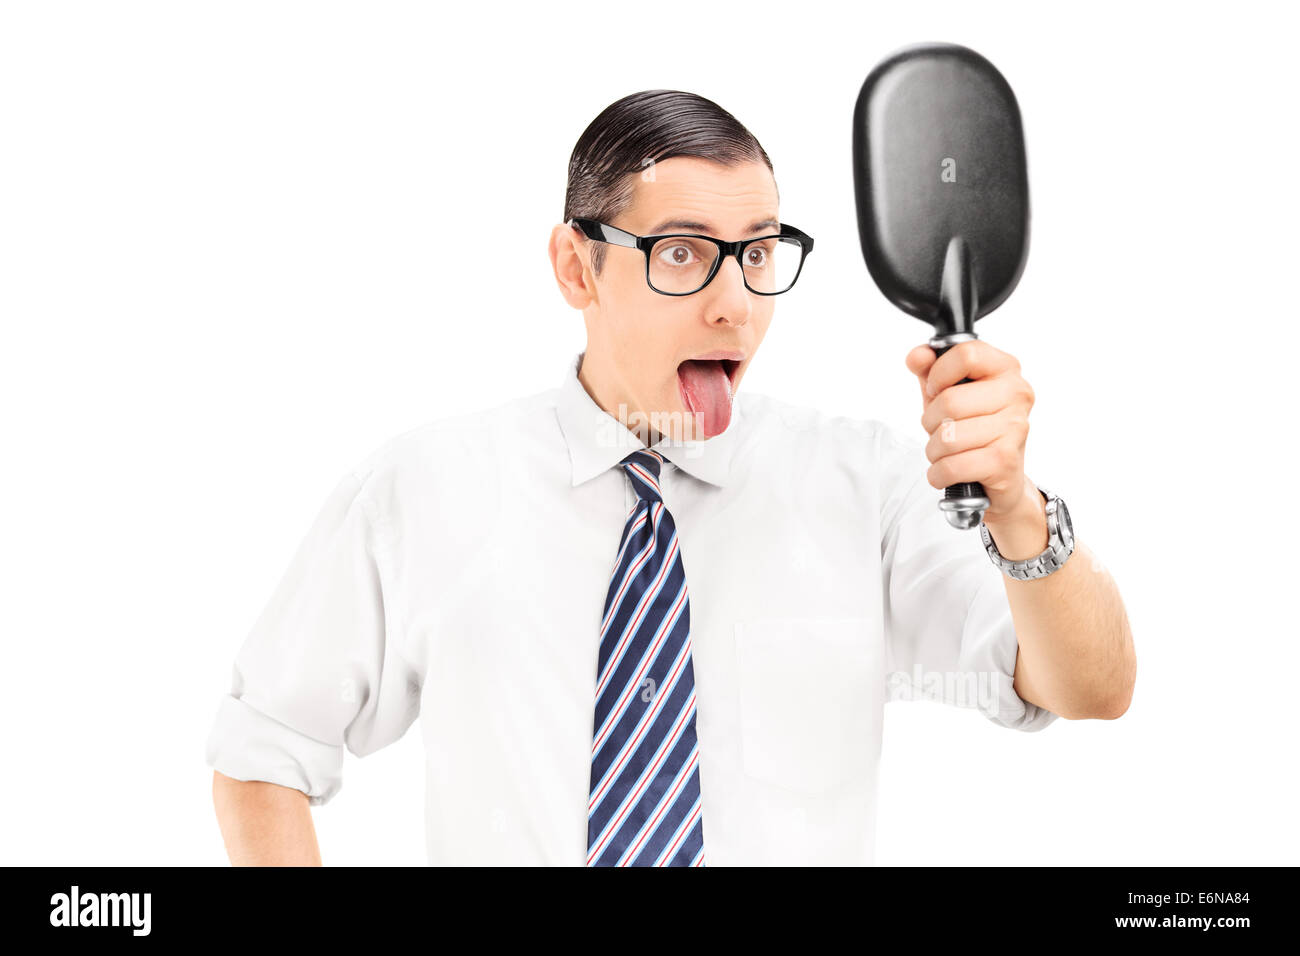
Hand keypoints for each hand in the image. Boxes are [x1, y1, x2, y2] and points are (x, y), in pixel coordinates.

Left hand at [905, 340, 1046, 541]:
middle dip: (931, 421)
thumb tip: (917, 356)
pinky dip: (939, 474)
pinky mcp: (1005, 462)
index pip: (966, 354)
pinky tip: (947, 472)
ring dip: (934, 451)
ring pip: (947, 437)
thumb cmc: (973, 428)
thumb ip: (929, 369)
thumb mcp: (948, 392)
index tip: (935, 390)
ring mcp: (1015, 428)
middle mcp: (1017, 394)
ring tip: (947, 452)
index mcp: (1006, 368)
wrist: (1001, 478)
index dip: (939, 374)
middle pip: (950, 401)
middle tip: (941, 430)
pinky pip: (951, 466)